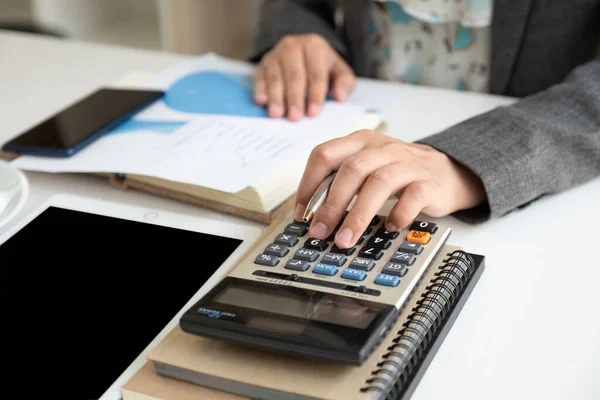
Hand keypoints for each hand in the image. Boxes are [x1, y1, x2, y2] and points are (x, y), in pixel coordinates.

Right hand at [254, 34, 355, 120]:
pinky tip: (262, 102)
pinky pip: (260, 77)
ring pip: (276, 77)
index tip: (313, 113)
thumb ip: (344, 83)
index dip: (315, 94)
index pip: (316, 73)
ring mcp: (275, 54)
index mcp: (315, 46)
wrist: (302, 51)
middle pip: (294, 75)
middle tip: (295, 117)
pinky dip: (260, 89)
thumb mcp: (339, 70)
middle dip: (294, 98)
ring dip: (276, 97)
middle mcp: (293, 46)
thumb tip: (340, 97)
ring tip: (277, 114)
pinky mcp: (262, 64)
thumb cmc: (322, 66)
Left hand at [294, 130, 486, 248]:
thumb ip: (341, 182)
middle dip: (331, 203)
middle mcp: (382, 149)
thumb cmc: (399, 173)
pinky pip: (412, 197)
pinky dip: (399, 214)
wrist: (448, 171)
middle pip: (351, 169)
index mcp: (360, 142)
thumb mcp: (367, 168)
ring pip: (379, 183)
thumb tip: (312, 213)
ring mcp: (407, 164)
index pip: (325, 155)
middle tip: (320, 231)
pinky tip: (390, 228)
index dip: (308, 185)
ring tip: (346, 238)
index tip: (302, 213)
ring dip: (358, 214)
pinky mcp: (429, 182)